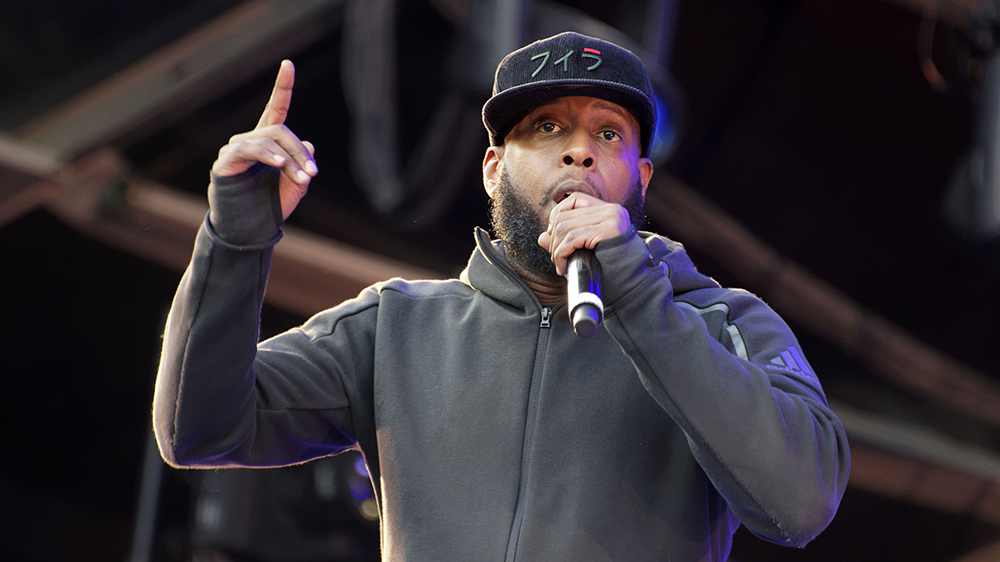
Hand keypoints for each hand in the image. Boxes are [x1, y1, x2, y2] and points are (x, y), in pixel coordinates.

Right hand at [211, 59, 316, 219]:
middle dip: (300, 151)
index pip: (276, 108)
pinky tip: (279, 164)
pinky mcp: (226, 160)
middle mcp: (251, 140)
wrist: (249, 231)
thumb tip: (308, 143)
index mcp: (268, 142)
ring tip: (302, 179)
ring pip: (270, 141)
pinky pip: (251, 150)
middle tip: (312, 174)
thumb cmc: (270, 207)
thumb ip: (303, 162)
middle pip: (281, 130)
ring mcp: (236, 148)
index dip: (282, 86)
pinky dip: (269, 155)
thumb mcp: (295, 184)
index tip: (287, 64)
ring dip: (290, 160)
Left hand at [537, 192, 630, 276]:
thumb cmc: (611, 269)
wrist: (634, 284)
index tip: (554, 238)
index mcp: (608, 210)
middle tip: (557, 260)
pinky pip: (572, 238)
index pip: (574, 199)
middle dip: (553, 240)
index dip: (557, 216)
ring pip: (564, 227)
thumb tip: (541, 237)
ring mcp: (612, 217)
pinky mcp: (609, 229)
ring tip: (561, 266)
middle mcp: (611, 209)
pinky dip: (561, 254)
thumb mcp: (585, 249)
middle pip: (564, 215)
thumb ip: (565, 240)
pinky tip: (564, 268)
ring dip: (556, 250)